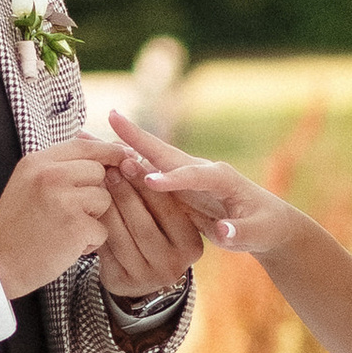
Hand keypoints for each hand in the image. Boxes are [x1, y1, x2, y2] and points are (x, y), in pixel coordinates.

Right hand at [0, 137, 126, 299]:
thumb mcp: (28, 183)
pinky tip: (69, 246)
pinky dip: (91, 242)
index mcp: (38, 162)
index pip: (84, 146)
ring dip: (94, 218)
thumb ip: (59, 167)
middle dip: (95, 192)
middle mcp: (50, 175)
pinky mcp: (76, 226)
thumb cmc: (17, 226)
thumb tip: (102, 153)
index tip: (121, 158)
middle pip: (99, 171)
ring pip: (105, 199)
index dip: (106, 151)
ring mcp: (64, 200)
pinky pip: (103, 228)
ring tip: (68, 229)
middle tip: (73, 211)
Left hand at [97, 157, 199, 304]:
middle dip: (125, 191)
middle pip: (144, 223)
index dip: (147, 183)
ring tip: (96, 181)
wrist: (140, 272)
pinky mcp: (123, 283)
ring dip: (107, 205)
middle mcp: (174, 265)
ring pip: (122, 235)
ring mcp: (147, 277)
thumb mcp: (164, 213)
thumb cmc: (154, 230)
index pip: (169, 210)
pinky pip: (106, 249)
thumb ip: (155, 187)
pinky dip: (96, 224)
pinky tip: (88, 205)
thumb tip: (130, 145)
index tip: (129, 159)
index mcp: (191, 246)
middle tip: (109, 167)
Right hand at [105, 113, 294, 259]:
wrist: (264, 219)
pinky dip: (121, 163)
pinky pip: (144, 172)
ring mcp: (185, 174)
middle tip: (111, 118)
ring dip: (119, 145)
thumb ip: (242, 234)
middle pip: (165, 152)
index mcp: (220, 178)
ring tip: (86, 136)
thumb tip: (224, 233)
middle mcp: (199, 169)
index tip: (150, 180)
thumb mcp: (259, 234)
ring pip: (149, 157)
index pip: (194, 176)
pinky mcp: (175, 184)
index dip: (173, 179)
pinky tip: (97, 159)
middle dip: (138, 138)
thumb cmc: (264, 227)